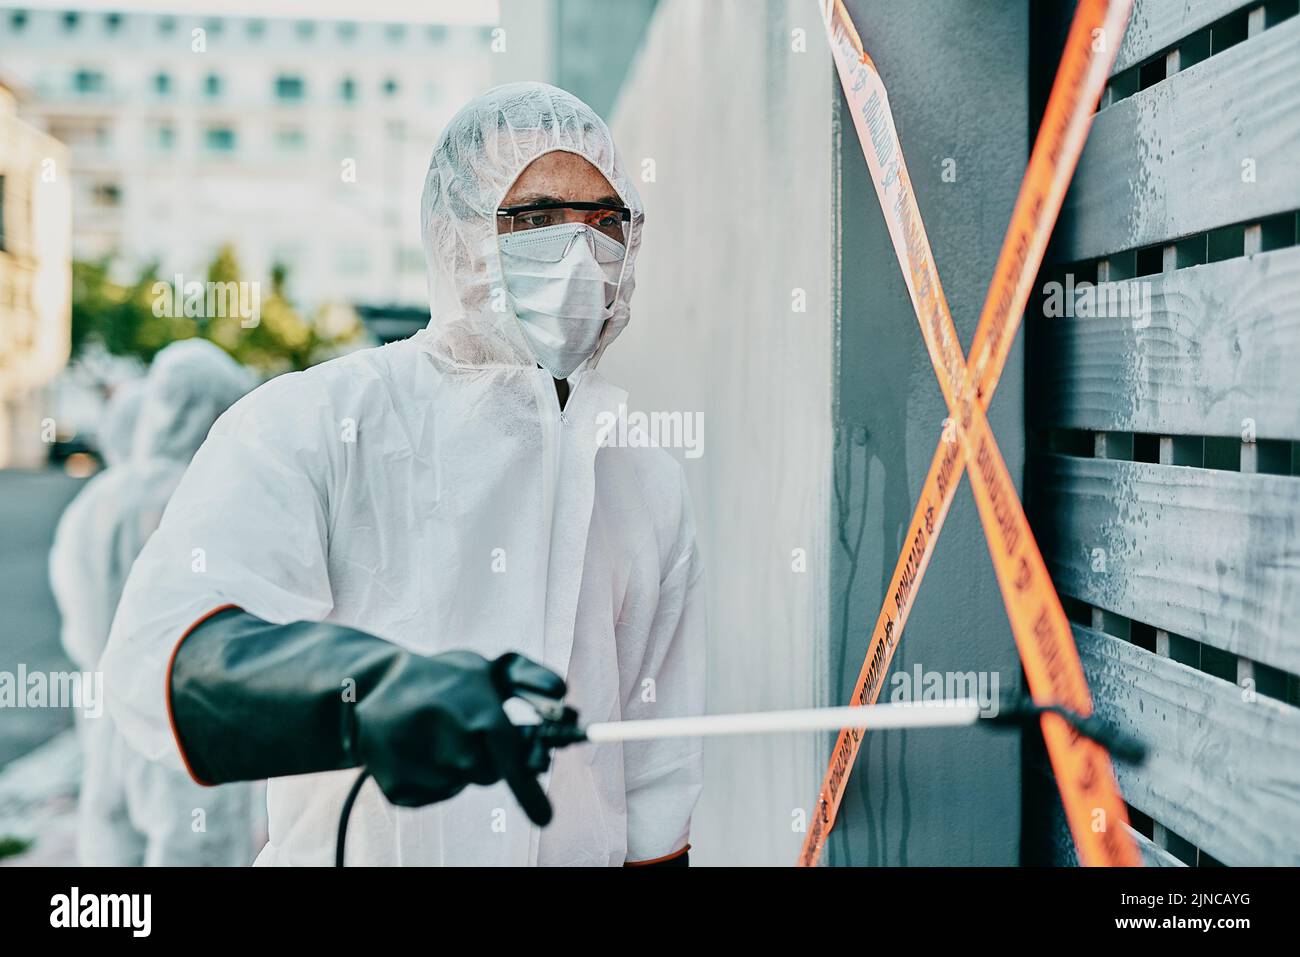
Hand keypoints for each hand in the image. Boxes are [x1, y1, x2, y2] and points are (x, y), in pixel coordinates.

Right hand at [353, 650, 565, 824]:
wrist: (374, 686)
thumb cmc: (445, 677)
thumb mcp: (489, 669)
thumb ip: (531, 681)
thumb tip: (564, 695)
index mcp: (480, 714)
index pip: (515, 762)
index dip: (530, 792)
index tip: (545, 818)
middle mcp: (453, 745)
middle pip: (490, 775)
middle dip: (487, 758)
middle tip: (468, 730)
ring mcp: (423, 769)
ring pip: (461, 782)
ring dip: (458, 764)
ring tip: (438, 732)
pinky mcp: (398, 789)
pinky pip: (434, 793)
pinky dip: (433, 775)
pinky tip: (418, 747)